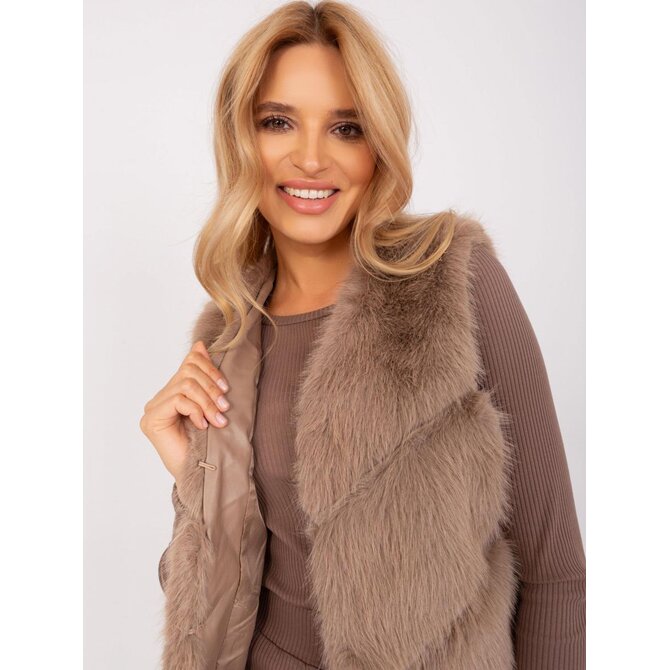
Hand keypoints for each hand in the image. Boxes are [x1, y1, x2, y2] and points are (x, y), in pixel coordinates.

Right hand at [139, 340, 229, 484]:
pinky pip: (178, 400)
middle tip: (225, 406)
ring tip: (218, 419)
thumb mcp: (211, 403)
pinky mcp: (151, 419)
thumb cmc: (209, 442)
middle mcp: (160, 398)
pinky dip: (196, 410)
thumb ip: (205, 378)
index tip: (225, 386)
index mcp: (174, 391)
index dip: (209, 367)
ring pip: (185, 385)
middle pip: (188, 371)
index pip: (189, 362)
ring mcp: (153, 408)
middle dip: (211, 386)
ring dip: (207, 401)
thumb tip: (200, 345)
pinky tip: (203, 425)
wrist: (203, 473)